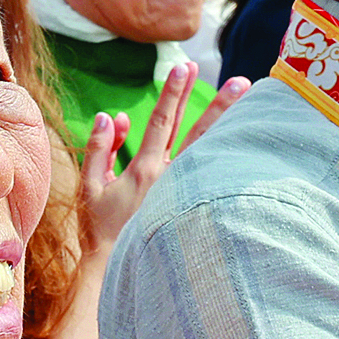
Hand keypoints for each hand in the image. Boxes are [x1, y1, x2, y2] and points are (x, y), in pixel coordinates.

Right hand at [78, 68, 241, 256]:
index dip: (173, 93)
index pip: (162, 121)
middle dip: (216, 103)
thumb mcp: (90, 187)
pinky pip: (214, 174)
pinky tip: (244, 142)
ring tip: (248, 102)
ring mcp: (186, 194)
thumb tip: (111, 115)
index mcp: (145, 170)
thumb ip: (100, 148)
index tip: (183, 67)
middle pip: (196, 132)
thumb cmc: (100, 231)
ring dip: (230, 125)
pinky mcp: (195, 208)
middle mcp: (171, 179)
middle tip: (238, 80)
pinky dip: (228, 156)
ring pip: (212, 152)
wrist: (116, 272)